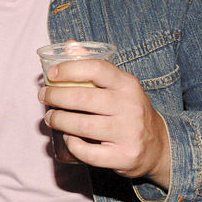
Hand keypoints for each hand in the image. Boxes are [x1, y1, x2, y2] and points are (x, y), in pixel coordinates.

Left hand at [39, 59, 170, 186]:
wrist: (158, 145)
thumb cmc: (129, 110)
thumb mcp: (120, 86)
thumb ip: (95, 66)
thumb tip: (70, 45)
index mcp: (128, 85)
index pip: (96, 69)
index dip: (70, 69)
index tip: (52, 75)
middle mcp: (130, 107)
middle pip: (83, 98)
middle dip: (56, 96)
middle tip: (44, 97)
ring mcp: (128, 133)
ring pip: (81, 125)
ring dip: (59, 120)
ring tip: (51, 117)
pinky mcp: (123, 156)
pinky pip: (87, 152)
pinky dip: (72, 144)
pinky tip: (67, 137)